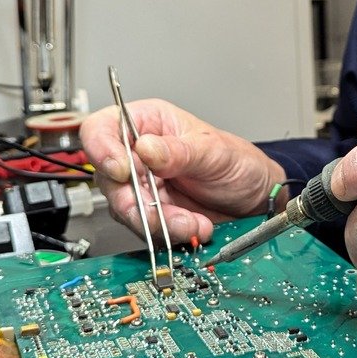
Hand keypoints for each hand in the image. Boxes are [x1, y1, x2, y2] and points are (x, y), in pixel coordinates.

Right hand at [80, 99, 285, 243]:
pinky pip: (145, 229)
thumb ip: (179, 151)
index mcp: (146, 123)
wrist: (255, 198)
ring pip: (126, 209)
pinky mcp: (152, 214)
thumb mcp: (213, 150)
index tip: (121, 170)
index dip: (102, 150)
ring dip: (159, 223)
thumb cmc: (237, 161)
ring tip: (192, 223)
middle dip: (136, 202)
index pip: (101, 129)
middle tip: (163, 214)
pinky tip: (194, 227)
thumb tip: (147, 149)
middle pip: (108, 179)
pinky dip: (169, 234)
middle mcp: (137, 155)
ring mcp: (142, 186)